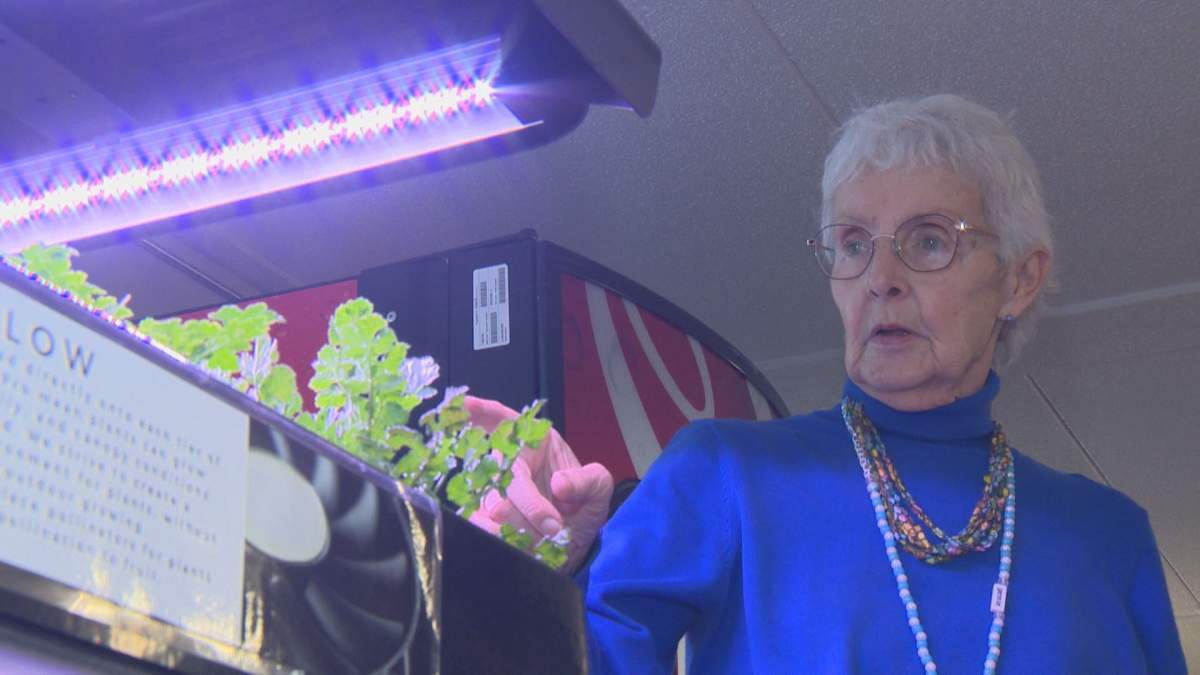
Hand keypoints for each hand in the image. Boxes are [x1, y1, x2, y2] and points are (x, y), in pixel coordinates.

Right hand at [463, 396, 612, 572]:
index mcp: (532, 443)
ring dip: (524, 526)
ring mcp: (495, 493)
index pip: (502, 420)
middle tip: (554, 526)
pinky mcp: (486, 521)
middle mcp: (508, 464)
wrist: (575, 545)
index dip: (481, 411)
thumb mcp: (599, 487)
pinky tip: (518, 544)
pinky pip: (481, 525)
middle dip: (528, 503)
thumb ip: (586, 481)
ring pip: (495, 504)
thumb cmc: (583, 506)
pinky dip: (501, 537)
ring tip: (548, 538)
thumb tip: (558, 485)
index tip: (464, 403)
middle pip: (500, 472)